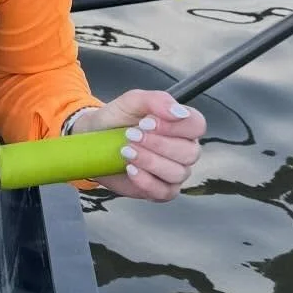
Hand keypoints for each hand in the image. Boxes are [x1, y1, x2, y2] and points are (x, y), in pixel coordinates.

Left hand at [70, 90, 203, 201]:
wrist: (95, 138)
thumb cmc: (117, 118)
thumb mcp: (131, 101)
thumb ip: (155, 100)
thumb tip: (178, 112)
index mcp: (181, 125)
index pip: (197, 125)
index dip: (175, 126)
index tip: (147, 122)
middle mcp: (183, 149)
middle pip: (190, 152)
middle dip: (158, 144)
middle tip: (131, 135)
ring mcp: (174, 172)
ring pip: (177, 173)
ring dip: (149, 161)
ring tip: (127, 150)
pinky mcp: (161, 191)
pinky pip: (164, 192)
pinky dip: (145, 180)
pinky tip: (130, 169)